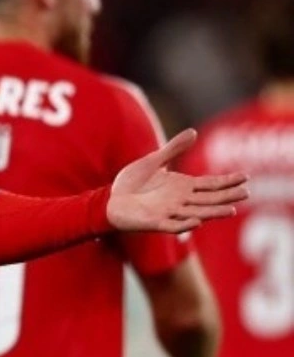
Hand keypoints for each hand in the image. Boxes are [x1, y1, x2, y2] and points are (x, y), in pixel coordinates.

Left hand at [108, 129, 246, 233]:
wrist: (109, 200)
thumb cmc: (131, 183)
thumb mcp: (153, 161)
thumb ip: (173, 149)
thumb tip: (193, 131)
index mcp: (181, 187)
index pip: (210, 184)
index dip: (227, 181)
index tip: (246, 177)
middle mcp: (180, 201)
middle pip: (208, 199)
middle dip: (227, 197)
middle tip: (247, 193)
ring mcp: (168, 212)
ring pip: (196, 213)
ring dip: (213, 212)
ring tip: (231, 210)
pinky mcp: (154, 222)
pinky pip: (172, 225)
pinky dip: (185, 224)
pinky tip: (198, 221)